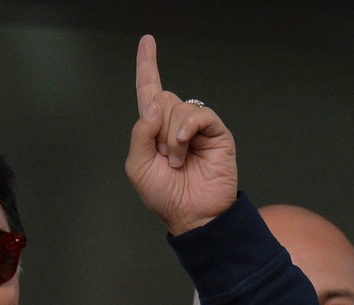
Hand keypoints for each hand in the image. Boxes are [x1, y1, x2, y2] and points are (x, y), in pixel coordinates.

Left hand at [125, 35, 236, 235]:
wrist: (192, 215)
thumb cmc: (165, 195)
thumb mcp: (137, 165)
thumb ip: (140, 132)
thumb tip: (154, 102)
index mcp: (154, 129)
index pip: (149, 90)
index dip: (147, 65)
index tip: (147, 41)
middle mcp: (176, 123)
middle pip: (162, 98)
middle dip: (157, 128)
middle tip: (165, 156)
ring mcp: (197, 127)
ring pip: (178, 106)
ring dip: (170, 137)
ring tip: (177, 161)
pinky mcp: (216, 132)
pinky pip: (198, 114)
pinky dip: (186, 129)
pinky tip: (184, 148)